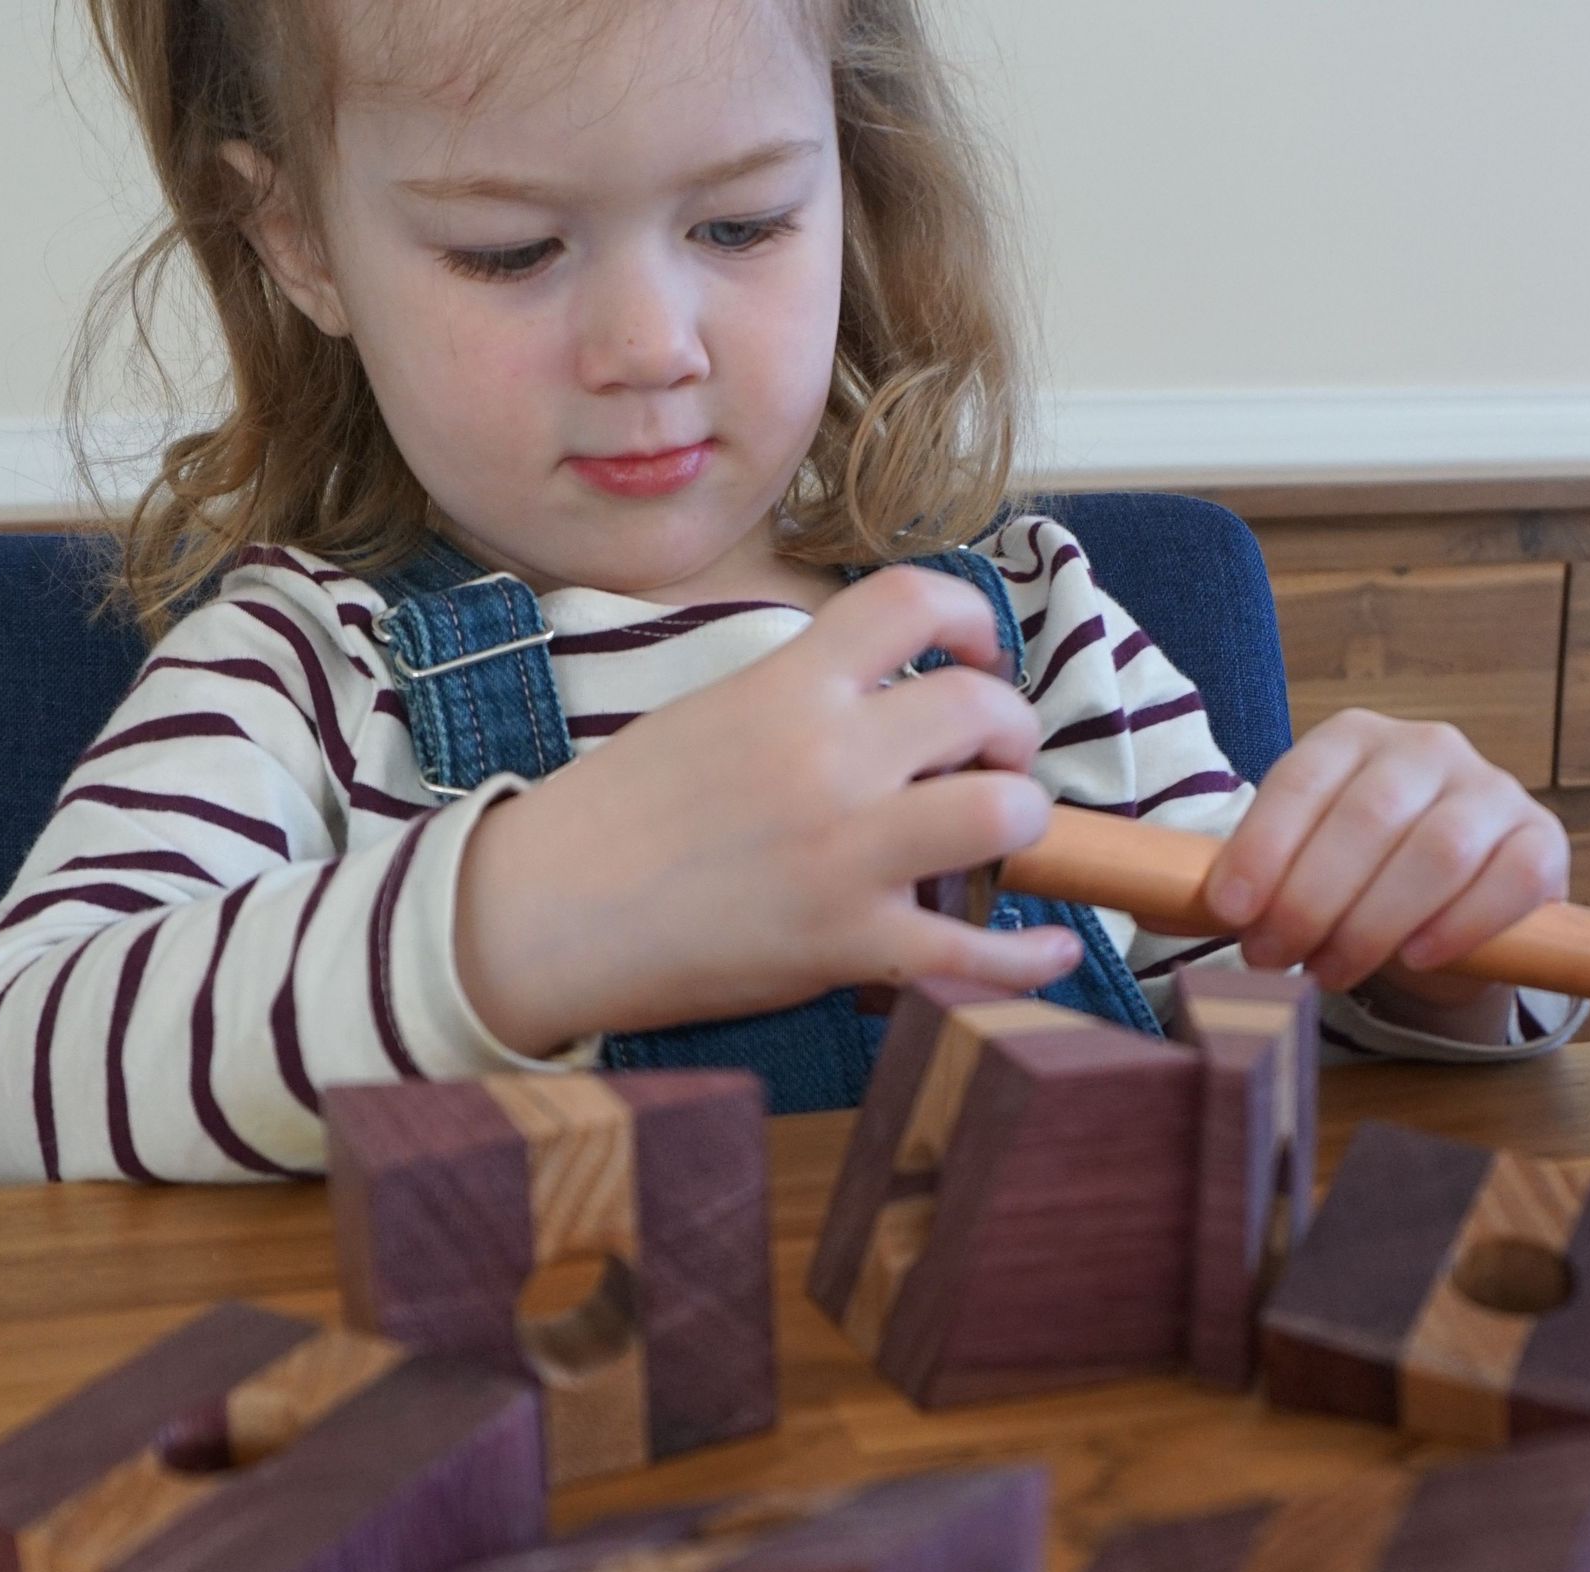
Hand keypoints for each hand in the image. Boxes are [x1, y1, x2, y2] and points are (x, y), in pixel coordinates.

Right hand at [454, 568, 1082, 1055]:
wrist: (540, 915)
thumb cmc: (614, 818)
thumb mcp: (708, 714)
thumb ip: (801, 698)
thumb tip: (890, 705)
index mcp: (785, 686)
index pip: (912, 599)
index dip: (972, 618)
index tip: (977, 654)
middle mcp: (826, 758)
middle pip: (982, 708)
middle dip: (1011, 731)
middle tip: (991, 762)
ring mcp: (844, 854)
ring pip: (1004, 814)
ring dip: (1024, 821)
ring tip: (999, 837)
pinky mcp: (846, 946)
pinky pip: (977, 951)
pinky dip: (1032, 953)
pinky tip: (1049, 946)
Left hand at [1205, 710, 1569, 1020]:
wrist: (1446, 909)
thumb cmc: (1351, 881)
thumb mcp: (1291, 868)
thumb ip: (1232, 881)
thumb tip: (1152, 900)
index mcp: (1351, 739)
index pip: (1301, 780)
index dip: (1262, 846)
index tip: (1228, 912)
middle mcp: (1426, 748)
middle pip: (1367, 818)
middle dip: (1310, 898)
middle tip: (1271, 959)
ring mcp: (1491, 790)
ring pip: (1436, 850)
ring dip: (1373, 922)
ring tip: (1329, 973)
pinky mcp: (1541, 841)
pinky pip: (1507, 880)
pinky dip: (1458, 924)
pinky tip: (1415, 959)